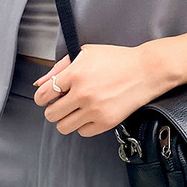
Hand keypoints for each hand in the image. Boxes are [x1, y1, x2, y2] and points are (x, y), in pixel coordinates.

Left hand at [32, 43, 158, 137]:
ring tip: (76, 110)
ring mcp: (94, 110)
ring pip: (63, 127)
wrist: (146, 70)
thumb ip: (59, 67)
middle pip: (51, 114)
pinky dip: (83, 125)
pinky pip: (82, 132)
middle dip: (54, 109)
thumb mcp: (85, 53)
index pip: (43, 95)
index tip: (48, 98)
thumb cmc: (117, 60)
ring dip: (66, 119)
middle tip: (63, 103)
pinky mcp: (106, 122)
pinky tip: (90, 113)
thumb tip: (39, 83)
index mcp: (75, 74)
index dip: (42, 98)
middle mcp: (83, 93)